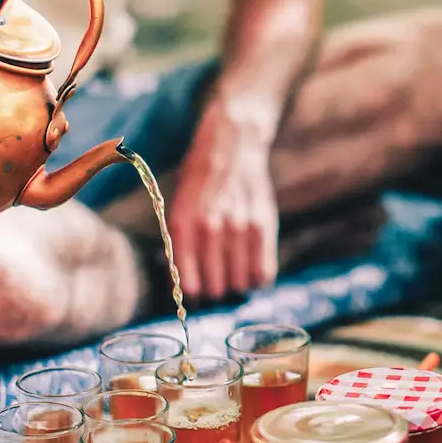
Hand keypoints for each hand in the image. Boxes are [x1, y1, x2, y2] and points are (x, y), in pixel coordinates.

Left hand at [168, 112, 278, 302]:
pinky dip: (258, 279)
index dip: (191, 296)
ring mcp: (239, 227)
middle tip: (215, 286)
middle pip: (215, 288)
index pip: (187, 281)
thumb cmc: (200, 180)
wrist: (231, 147)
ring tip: (233, 276)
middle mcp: (210, 227)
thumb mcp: (178, 207)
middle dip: (214, 292)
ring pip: (239, 284)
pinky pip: (263, 272)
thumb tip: (182, 285)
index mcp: (184, 224)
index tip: (196, 294)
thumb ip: (179, 244)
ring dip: (236, 286)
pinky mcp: (263, 226)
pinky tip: (252, 272)